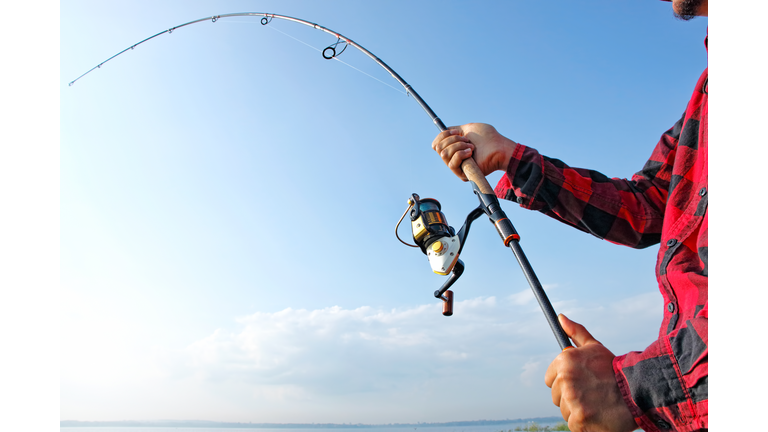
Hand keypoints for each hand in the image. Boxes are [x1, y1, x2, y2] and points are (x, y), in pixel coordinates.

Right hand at [431, 123, 516, 180]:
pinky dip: (461, 154)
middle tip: (467, 140)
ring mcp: (457, 167)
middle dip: (452, 140)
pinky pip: (451, 163)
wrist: (499, 147)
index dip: (443, 136)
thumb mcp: (468, 128)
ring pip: (443, 154)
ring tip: (471, 146)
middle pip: (438, 148)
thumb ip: (454, 130)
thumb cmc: (488, 137)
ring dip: (458, 146)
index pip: (436, 144)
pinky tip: (471, 152)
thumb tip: (443, 130)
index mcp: (454, 147)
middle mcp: (453, 158)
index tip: (456, 132)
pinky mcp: (462, 174)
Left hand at [545, 315, 637, 431]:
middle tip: (591, 393)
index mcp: (564, 362)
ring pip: (565, 410)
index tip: (579, 383)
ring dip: (578, 410)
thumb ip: (576, 333)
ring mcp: (572, 402)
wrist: (638, 393)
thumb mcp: (595, 347)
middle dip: (571, 396)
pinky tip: (598, 414)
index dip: (564, 382)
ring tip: (597, 403)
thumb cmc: (614, 370)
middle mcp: (565, 380)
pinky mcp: (579, 421)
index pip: (550, 379)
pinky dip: (585, 423)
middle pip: (556, 396)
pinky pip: (574, 424)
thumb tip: (561, 318)